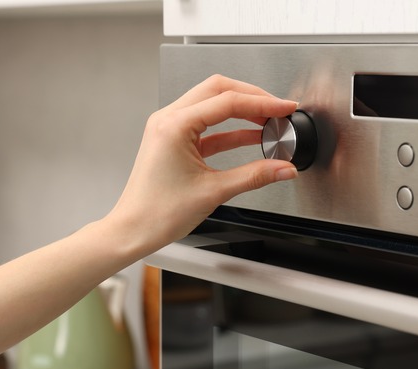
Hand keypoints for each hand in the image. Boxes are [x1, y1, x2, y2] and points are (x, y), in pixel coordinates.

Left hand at [108, 75, 298, 250]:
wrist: (133, 230)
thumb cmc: (157, 213)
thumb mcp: (214, 192)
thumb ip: (254, 176)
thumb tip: (283, 168)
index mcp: (175, 125)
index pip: (228, 101)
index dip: (262, 103)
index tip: (284, 108)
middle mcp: (169, 120)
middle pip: (219, 91)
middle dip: (252, 98)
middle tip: (278, 109)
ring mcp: (170, 128)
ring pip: (212, 104)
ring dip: (242, 110)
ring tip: (268, 121)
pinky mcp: (174, 141)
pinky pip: (207, 126)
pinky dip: (230, 128)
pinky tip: (251, 136)